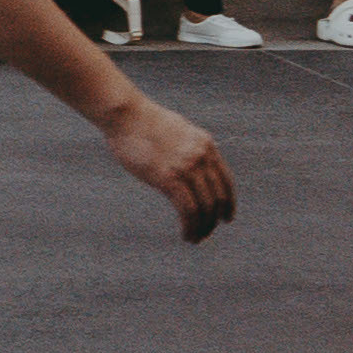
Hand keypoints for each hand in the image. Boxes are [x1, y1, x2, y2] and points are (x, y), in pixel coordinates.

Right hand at [101, 93, 236, 239]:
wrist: (125, 114)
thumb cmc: (142, 121)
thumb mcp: (175, 130)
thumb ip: (186, 147)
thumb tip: (187, 163)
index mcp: (206, 145)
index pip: (226, 181)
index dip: (228, 203)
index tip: (225, 218)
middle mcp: (201, 156)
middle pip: (217, 197)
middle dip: (213, 220)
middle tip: (206, 233)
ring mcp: (186, 167)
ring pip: (204, 207)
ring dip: (202, 228)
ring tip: (195, 238)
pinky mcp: (169, 178)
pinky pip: (188, 210)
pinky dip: (190, 226)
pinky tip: (186, 234)